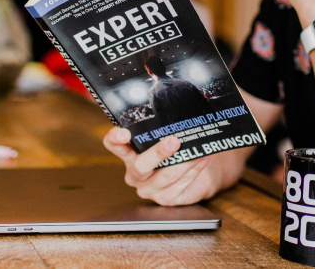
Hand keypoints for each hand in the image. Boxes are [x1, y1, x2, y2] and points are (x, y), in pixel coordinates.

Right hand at [102, 127, 219, 205]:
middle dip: (158, 153)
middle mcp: (135, 173)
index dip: (116, 139)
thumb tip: (180, 115)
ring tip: (196, 149)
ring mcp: (149, 189)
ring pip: (165, 176)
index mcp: (130, 153)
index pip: (113, 144)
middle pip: (140, 166)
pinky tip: (201, 159)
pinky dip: (193, 170)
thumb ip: (165, 130)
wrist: (198, 175)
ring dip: (183, 161)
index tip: (124, 133)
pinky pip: (179, 184)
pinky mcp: (166, 199)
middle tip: (173, 141)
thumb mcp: (168, 139)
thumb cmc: (178, 152)